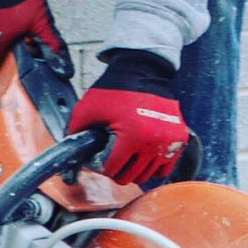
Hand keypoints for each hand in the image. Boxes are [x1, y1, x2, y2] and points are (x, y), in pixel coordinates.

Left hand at [68, 49, 190, 185]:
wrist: (143, 70)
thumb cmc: (116, 89)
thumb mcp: (87, 109)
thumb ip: (74, 133)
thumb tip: (68, 156)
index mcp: (132, 137)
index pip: (112, 170)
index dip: (100, 165)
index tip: (99, 156)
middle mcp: (154, 142)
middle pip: (129, 177)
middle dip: (116, 170)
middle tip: (112, 157)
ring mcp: (169, 141)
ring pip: (147, 176)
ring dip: (133, 170)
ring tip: (126, 156)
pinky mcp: (179, 139)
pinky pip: (164, 168)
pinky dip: (153, 167)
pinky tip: (142, 157)